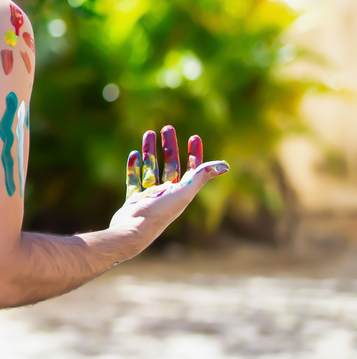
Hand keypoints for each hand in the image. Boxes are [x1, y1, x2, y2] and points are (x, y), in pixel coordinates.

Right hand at [108, 125, 228, 256]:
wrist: (134, 230)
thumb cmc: (161, 212)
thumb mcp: (184, 192)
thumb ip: (201, 177)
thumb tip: (225, 165)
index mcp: (182, 193)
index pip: (192, 169)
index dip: (195, 153)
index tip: (194, 137)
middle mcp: (168, 194)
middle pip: (170, 165)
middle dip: (169, 146)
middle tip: (167, 128)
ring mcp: (150, 196)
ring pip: (151, 168)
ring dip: (150, 151)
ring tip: (148, 133)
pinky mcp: (134, 199)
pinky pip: (134, 180)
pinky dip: (134, 167)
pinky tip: (134, 154)